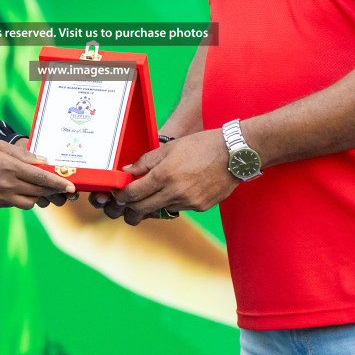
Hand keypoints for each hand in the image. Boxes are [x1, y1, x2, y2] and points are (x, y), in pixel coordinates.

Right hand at [0, 140, 75, 209]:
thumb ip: (22, 154)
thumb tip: (42, 161)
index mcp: (10, 167)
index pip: (41, 178)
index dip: (58, 183)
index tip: (70, 186)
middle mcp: (7, 184)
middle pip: (39, 192)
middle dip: (54, 192)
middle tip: (65, 190)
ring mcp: (0, 197)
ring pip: (29, 202)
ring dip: (38, 197)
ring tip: (41, 189)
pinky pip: (15, 204)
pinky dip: (23, 199)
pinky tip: (22, 190)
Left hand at [95, 130, 238, 225]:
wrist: (236, 153)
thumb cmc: (203, 145)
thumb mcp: (170, 147)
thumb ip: (146, 161)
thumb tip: (127, 172)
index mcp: (165, 174)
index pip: (134, 193)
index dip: (122, 197)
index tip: (118, 196)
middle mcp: (175, 192)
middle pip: (143, 209)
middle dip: (131, 210)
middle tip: (126, 207)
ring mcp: (189, 202)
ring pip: (162, 210)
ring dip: (153, 205)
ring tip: (151, 197)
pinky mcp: (201, 207)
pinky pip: (180, 209)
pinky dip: (173, 203)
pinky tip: (176, 192)